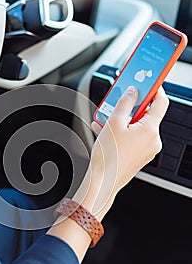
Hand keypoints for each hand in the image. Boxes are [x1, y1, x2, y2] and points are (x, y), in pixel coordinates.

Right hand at [84, 86, 168, 217]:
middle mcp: (153, 140)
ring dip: (123, 119)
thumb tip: (132, 91)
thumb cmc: (108, 158)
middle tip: (120, 99)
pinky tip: (106, 130)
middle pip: (146, 114)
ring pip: (138, 126)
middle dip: (132, 106)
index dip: (155, 88)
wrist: (102, 183)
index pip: (161, 102)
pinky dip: (122, 131)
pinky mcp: (140, 155)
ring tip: (106, 118)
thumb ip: (124, 103)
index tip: (149, 80)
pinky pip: (134, 137)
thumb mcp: (113, 123)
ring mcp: (147, 149)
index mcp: (150, 130)